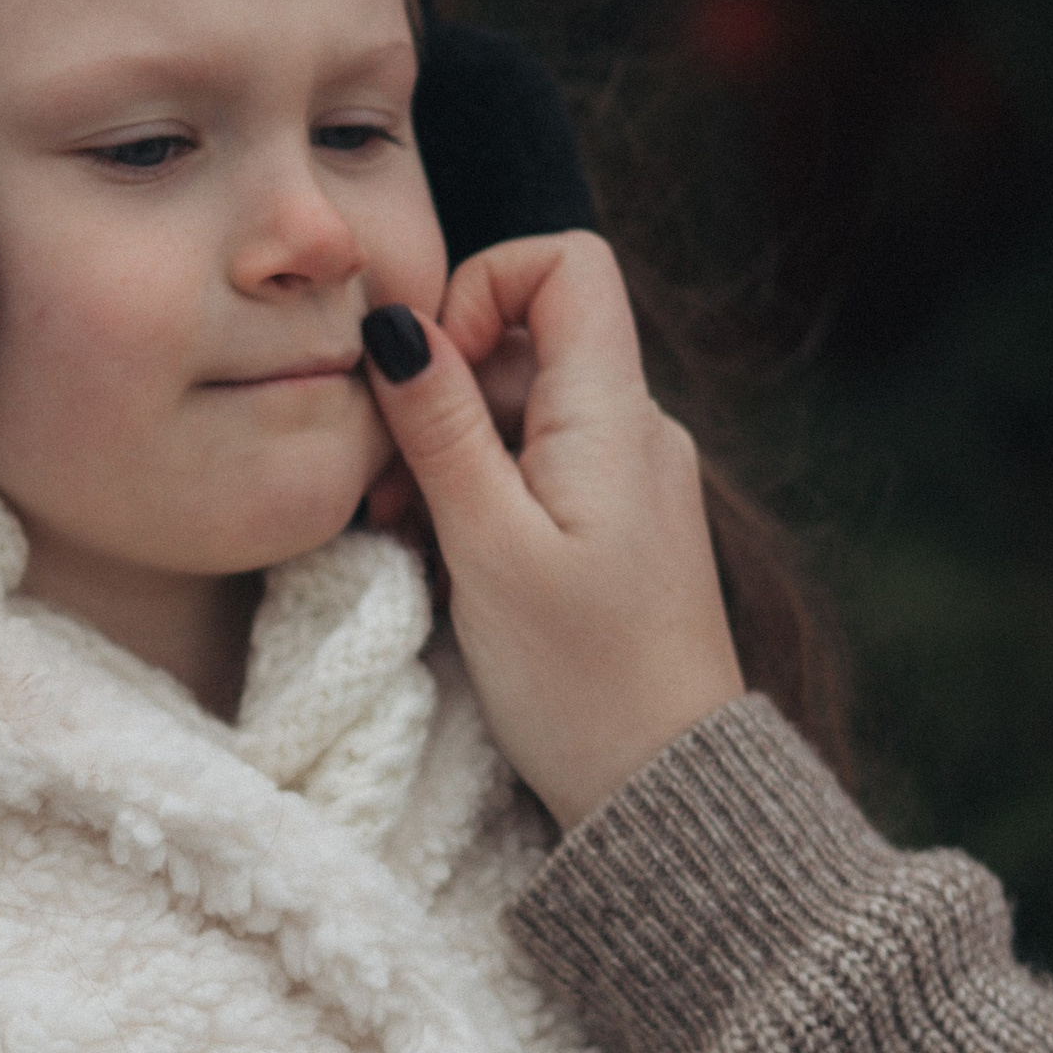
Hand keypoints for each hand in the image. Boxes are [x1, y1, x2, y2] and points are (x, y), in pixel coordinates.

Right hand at [360, 235, 742, 831]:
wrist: (664, 791)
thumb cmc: (580, 681)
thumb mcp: (487, 548)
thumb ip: (442, 427)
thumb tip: (397, 324)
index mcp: (615, 416)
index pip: (567, 262)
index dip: (483, 287)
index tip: (430, 376)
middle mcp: (639, 431)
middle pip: (530, 341)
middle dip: (444, 392)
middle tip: (389, 489)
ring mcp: (634, 482)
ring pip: (526, 412)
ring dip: (453, 453)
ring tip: (407, 534)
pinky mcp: (622, 532)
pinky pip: (544, 472)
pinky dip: (486, 495)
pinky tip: (450, 558)